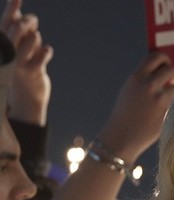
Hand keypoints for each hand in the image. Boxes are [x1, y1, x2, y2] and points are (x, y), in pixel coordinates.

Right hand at [1, 0, 51, 124]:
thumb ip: (18, 28)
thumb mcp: (18, 46)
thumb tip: (18, 9)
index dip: (12, 10)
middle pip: (16, 30)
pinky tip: (46, 51)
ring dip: (33, 38)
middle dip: (27, 22)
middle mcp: (8, 52)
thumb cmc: (21, 66)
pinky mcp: (33, 72)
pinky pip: (41, 57)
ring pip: (28, 42)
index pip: (6, 23)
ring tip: (35, 38)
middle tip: (33, 21)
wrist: (26, 95)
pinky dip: (45, 52)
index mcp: (4, 44)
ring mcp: (20, 63)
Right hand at [94, 51, 173, 162]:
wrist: (122, 137)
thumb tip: (166, 70)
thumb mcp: (130, 90)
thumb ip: (145, 79)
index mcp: (136, 77)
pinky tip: (169, 110)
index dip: (164, 59)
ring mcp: (159, 100)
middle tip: (169, 84)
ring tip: (166, 100)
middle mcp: (148, 86)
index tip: (165, 65)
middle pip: (170, 70)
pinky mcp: (168, 113)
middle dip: (172, 76)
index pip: (156, 56)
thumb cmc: (127, 113)